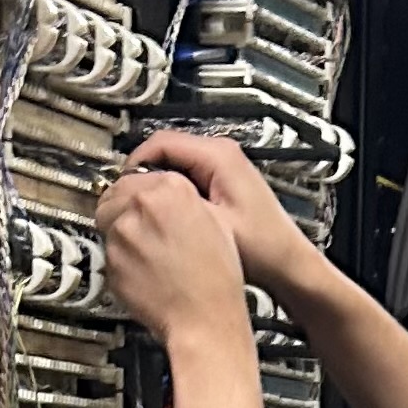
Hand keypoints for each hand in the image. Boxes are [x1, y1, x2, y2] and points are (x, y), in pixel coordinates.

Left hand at [96, 166, 250, 345]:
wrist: (204, 318)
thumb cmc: (215, 278)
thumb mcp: (215, 221)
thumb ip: (181, 198)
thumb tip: (162, 192)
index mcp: (172, 188)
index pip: (136, 174)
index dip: (137, 189)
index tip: (139, 198)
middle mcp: (142, 204)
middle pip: (113, 194)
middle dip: (122, 206)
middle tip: (138, 224)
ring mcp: (122, 233)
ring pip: (108, 223)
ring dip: (120, 232)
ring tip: (145, 251)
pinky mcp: (110, 260)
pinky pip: (108, 252)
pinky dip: (119, 258)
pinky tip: (142, 269)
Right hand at [122, 130, 319, 299]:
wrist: (288, 265)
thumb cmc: (261, 248)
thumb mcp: (210, 226)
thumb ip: (173, 207)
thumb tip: (139, 198)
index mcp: (218, 156)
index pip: (160, 143)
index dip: (134, 165)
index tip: (119, 187)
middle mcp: (222, 153)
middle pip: (165, 151)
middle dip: (143, 175)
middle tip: (126, 201)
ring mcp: (224, 166)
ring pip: (174, 165)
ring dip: (157, 184)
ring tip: (143, 210)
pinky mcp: (224, 182)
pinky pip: (186, 177)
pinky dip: (172, 192)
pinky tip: (166, 215)